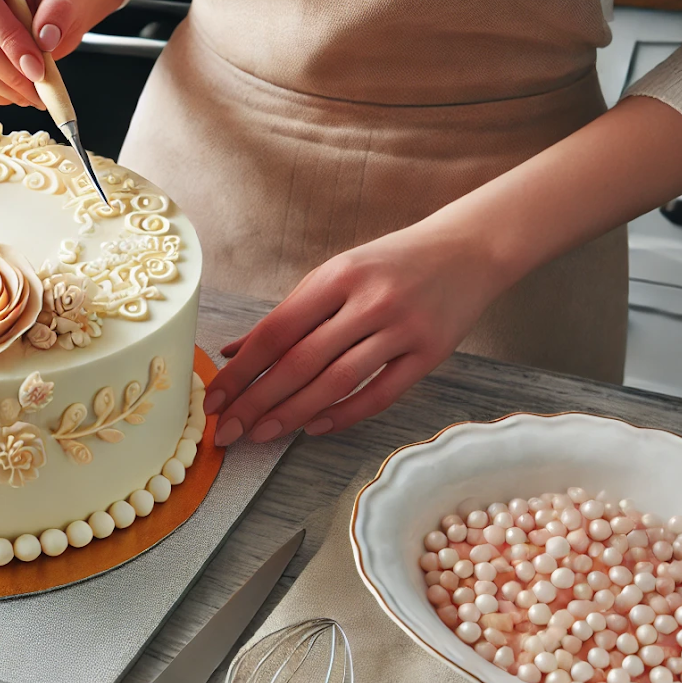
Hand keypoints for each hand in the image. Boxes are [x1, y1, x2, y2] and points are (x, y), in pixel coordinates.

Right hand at [0, 0, 83, 106]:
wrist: (36, 21)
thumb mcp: (64, 0)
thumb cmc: (45, 8)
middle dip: (8, 71)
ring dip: (2, 88)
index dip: (7, 38)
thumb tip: (46, 37)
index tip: (36, 66)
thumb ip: (59, 12)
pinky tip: (13, 93)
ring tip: (31, 92)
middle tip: (38, 85)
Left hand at [204, 224, 510, 444]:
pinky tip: (315, 428)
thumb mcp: (335, 274)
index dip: (241, 370)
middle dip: (258, 401)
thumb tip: (235, 352)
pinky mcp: (431, 353)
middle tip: (228, 430)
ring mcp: (402, 328)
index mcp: (336, 276)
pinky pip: (381, 394)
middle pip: (301, 361)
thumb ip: (288, 314)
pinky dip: (344, 414)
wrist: (468, 249)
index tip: (214, 399)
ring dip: (294, 413)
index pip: (276, 331)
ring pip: (337, 382)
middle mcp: (368, 301)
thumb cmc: (390, 264)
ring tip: (262, 433)